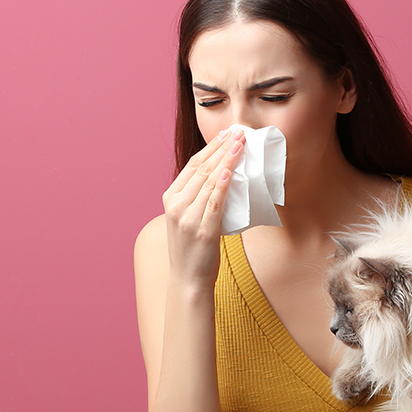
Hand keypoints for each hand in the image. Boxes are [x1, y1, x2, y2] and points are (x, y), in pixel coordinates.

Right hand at [161, 128, 244, 286]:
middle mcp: (175, 205)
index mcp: (170, 198)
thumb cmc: (192, 248)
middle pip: (201, 169)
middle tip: (239, 132)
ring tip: (241, 145)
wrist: (188, 279)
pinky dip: (222, 185)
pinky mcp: (202, 231)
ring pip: (208, 181)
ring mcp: (187, 218)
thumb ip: (197, 197)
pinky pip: (214, 202)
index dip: (211, 147)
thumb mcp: (187, 218)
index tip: (227, 134)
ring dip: (226, 160)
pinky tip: (231, 171)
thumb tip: (223, 174)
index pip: (192, 165)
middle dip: (222, 148)